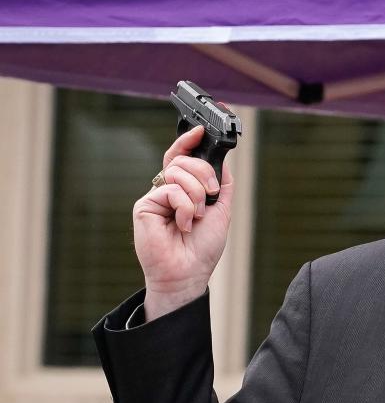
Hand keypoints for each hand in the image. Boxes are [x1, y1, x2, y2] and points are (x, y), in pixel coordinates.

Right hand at [133, 125, 234, 319]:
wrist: (188, 272)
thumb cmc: (202, 248)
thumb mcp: (221, 210)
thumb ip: (222, 184)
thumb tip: (223, 160)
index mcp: (184, 190)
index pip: (182, 158)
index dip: (189, 141)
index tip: (201, 130)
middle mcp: (167, 190)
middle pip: (183, 160)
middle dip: (203, 172)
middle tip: (211, 193)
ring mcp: (155, 197)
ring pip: (177, 172)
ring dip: (196, 194)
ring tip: (197, 216)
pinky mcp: (144, 205)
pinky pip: (170, 190)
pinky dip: (185, 207)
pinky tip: (183, 224)